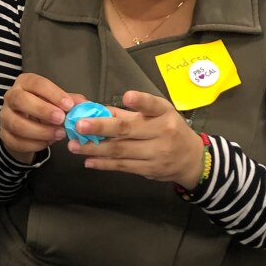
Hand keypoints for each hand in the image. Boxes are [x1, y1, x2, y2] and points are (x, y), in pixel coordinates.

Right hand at [0, 73, 83, 163]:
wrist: (27, 128)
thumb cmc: (44, 109)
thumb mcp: (57, 101)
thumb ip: (70, 101)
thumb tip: (84, 104)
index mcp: (25, 83)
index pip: (36, 83)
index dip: (52, 93)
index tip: (68, 105)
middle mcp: (11, 97)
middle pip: (20, 99)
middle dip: (42, 110)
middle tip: (61, 119)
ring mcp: (5, 116)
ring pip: (16, 123)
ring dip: (40, 131)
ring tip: (59, 134)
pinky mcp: (4, 135)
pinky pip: (17, 141)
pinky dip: (34, 144)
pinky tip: (48, 142)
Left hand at [68, 90, 204, 186]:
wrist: (191, 160)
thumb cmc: (168, 130)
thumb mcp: (156, 115)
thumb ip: (126, 113)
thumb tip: (94, 108)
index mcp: (164, 113)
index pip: (153, 105)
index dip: (141, 101)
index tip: (127, 96)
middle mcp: (162, 132)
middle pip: (127, 130)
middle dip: (100, 127)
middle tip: (79, 125)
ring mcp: (157, 153)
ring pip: (121, 150)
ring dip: (94, 148)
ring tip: (74, 146)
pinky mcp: (150, 169)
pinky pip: (123, 166)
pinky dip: (104, 164)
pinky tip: (88, 161)